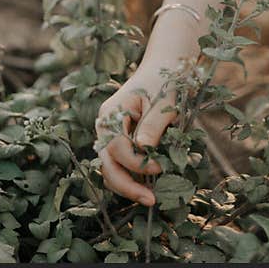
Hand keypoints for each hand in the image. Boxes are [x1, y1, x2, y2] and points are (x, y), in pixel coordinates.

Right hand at [95, 67, 175, 205]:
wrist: (162, 66)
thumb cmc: (164, 81)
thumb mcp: (163, 102)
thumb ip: (153, 125)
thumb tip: (144, 150)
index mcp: (112, 113)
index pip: (117, 147)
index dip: (138, 163)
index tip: (161, 167)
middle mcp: (104, 126)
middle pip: (107, 164)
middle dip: (127, 186)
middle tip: (151, 200)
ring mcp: (108, 134)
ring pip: (110, 168)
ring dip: (128, 184)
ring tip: (150, 197)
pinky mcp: (118, 141)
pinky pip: (119, 164)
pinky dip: (132, 176)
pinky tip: (148, 185)